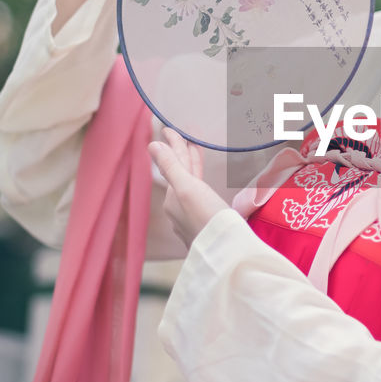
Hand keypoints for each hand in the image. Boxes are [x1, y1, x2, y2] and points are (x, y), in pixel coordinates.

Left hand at [149, 127, 228, 249]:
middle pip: (182, 174)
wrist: (228, 253)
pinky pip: (201, 195)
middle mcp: (180, 209)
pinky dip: (200, 182)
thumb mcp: (187, 189)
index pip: (174, 164)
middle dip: (183, 153)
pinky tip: (203, 184)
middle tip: (184, 133)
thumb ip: (171, 167)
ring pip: (191, 184)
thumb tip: (152, 145)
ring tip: (194, 150)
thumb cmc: (208, 219)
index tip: (171, 127)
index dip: (175, 144)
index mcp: (174, 198)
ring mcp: (193, 218)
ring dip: (192, 166)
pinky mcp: (207, 224)